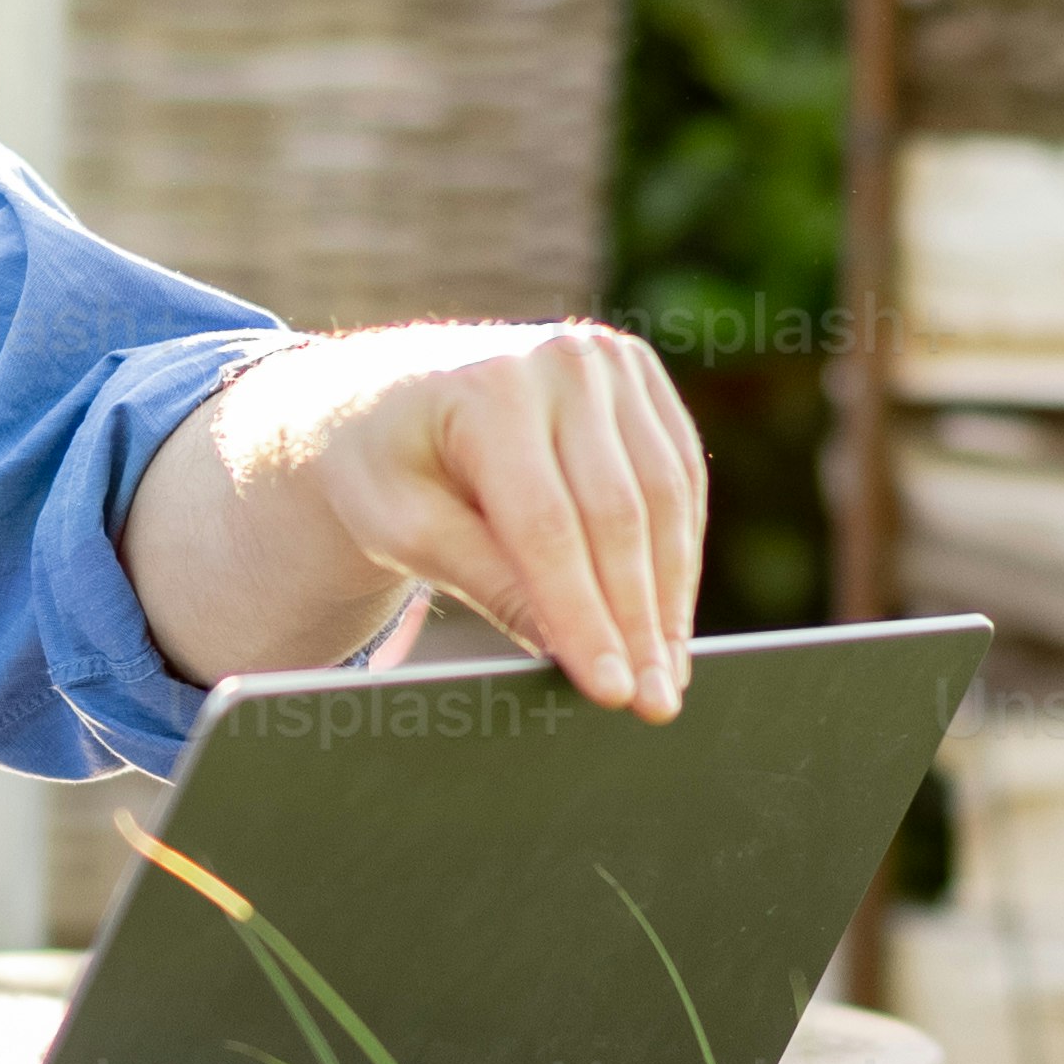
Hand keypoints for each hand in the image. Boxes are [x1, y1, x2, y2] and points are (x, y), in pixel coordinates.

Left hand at [146, 320, 708, 716]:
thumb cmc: (383, 467)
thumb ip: (483, 579)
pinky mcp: (638, 376)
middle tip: (652, 704)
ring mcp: (609, 359)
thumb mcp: (401, 527)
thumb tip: (566, 646)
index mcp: (487, 386)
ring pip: (665, 497)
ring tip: (667, 675)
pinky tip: (670, 617)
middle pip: (617, 514)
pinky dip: (680, 552)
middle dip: (638, 619)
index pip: (547, 524)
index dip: (583, 615)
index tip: (609, 690)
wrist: (385, 394)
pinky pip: (678, 476)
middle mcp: (560, 360)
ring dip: (671, 594)